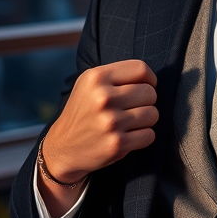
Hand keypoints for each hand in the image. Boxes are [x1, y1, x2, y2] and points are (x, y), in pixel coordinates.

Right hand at [41, 60, 158, 184]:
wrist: (62, 148)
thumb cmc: (84, 112)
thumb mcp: (90, 84)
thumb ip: (117, 75)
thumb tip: (151, 78)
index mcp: (96, 77)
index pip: (141, 69)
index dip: (148, 79)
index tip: (143, 87)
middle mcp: (103, 97)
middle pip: (150, 92)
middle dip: (146, 101)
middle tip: (132, 108)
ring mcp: (111, 122)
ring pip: (153, 114)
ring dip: (146, 120)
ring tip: (129, 122)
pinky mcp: (117, 144)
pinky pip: (149, 135)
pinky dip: (143, 137)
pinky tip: (128, 136)